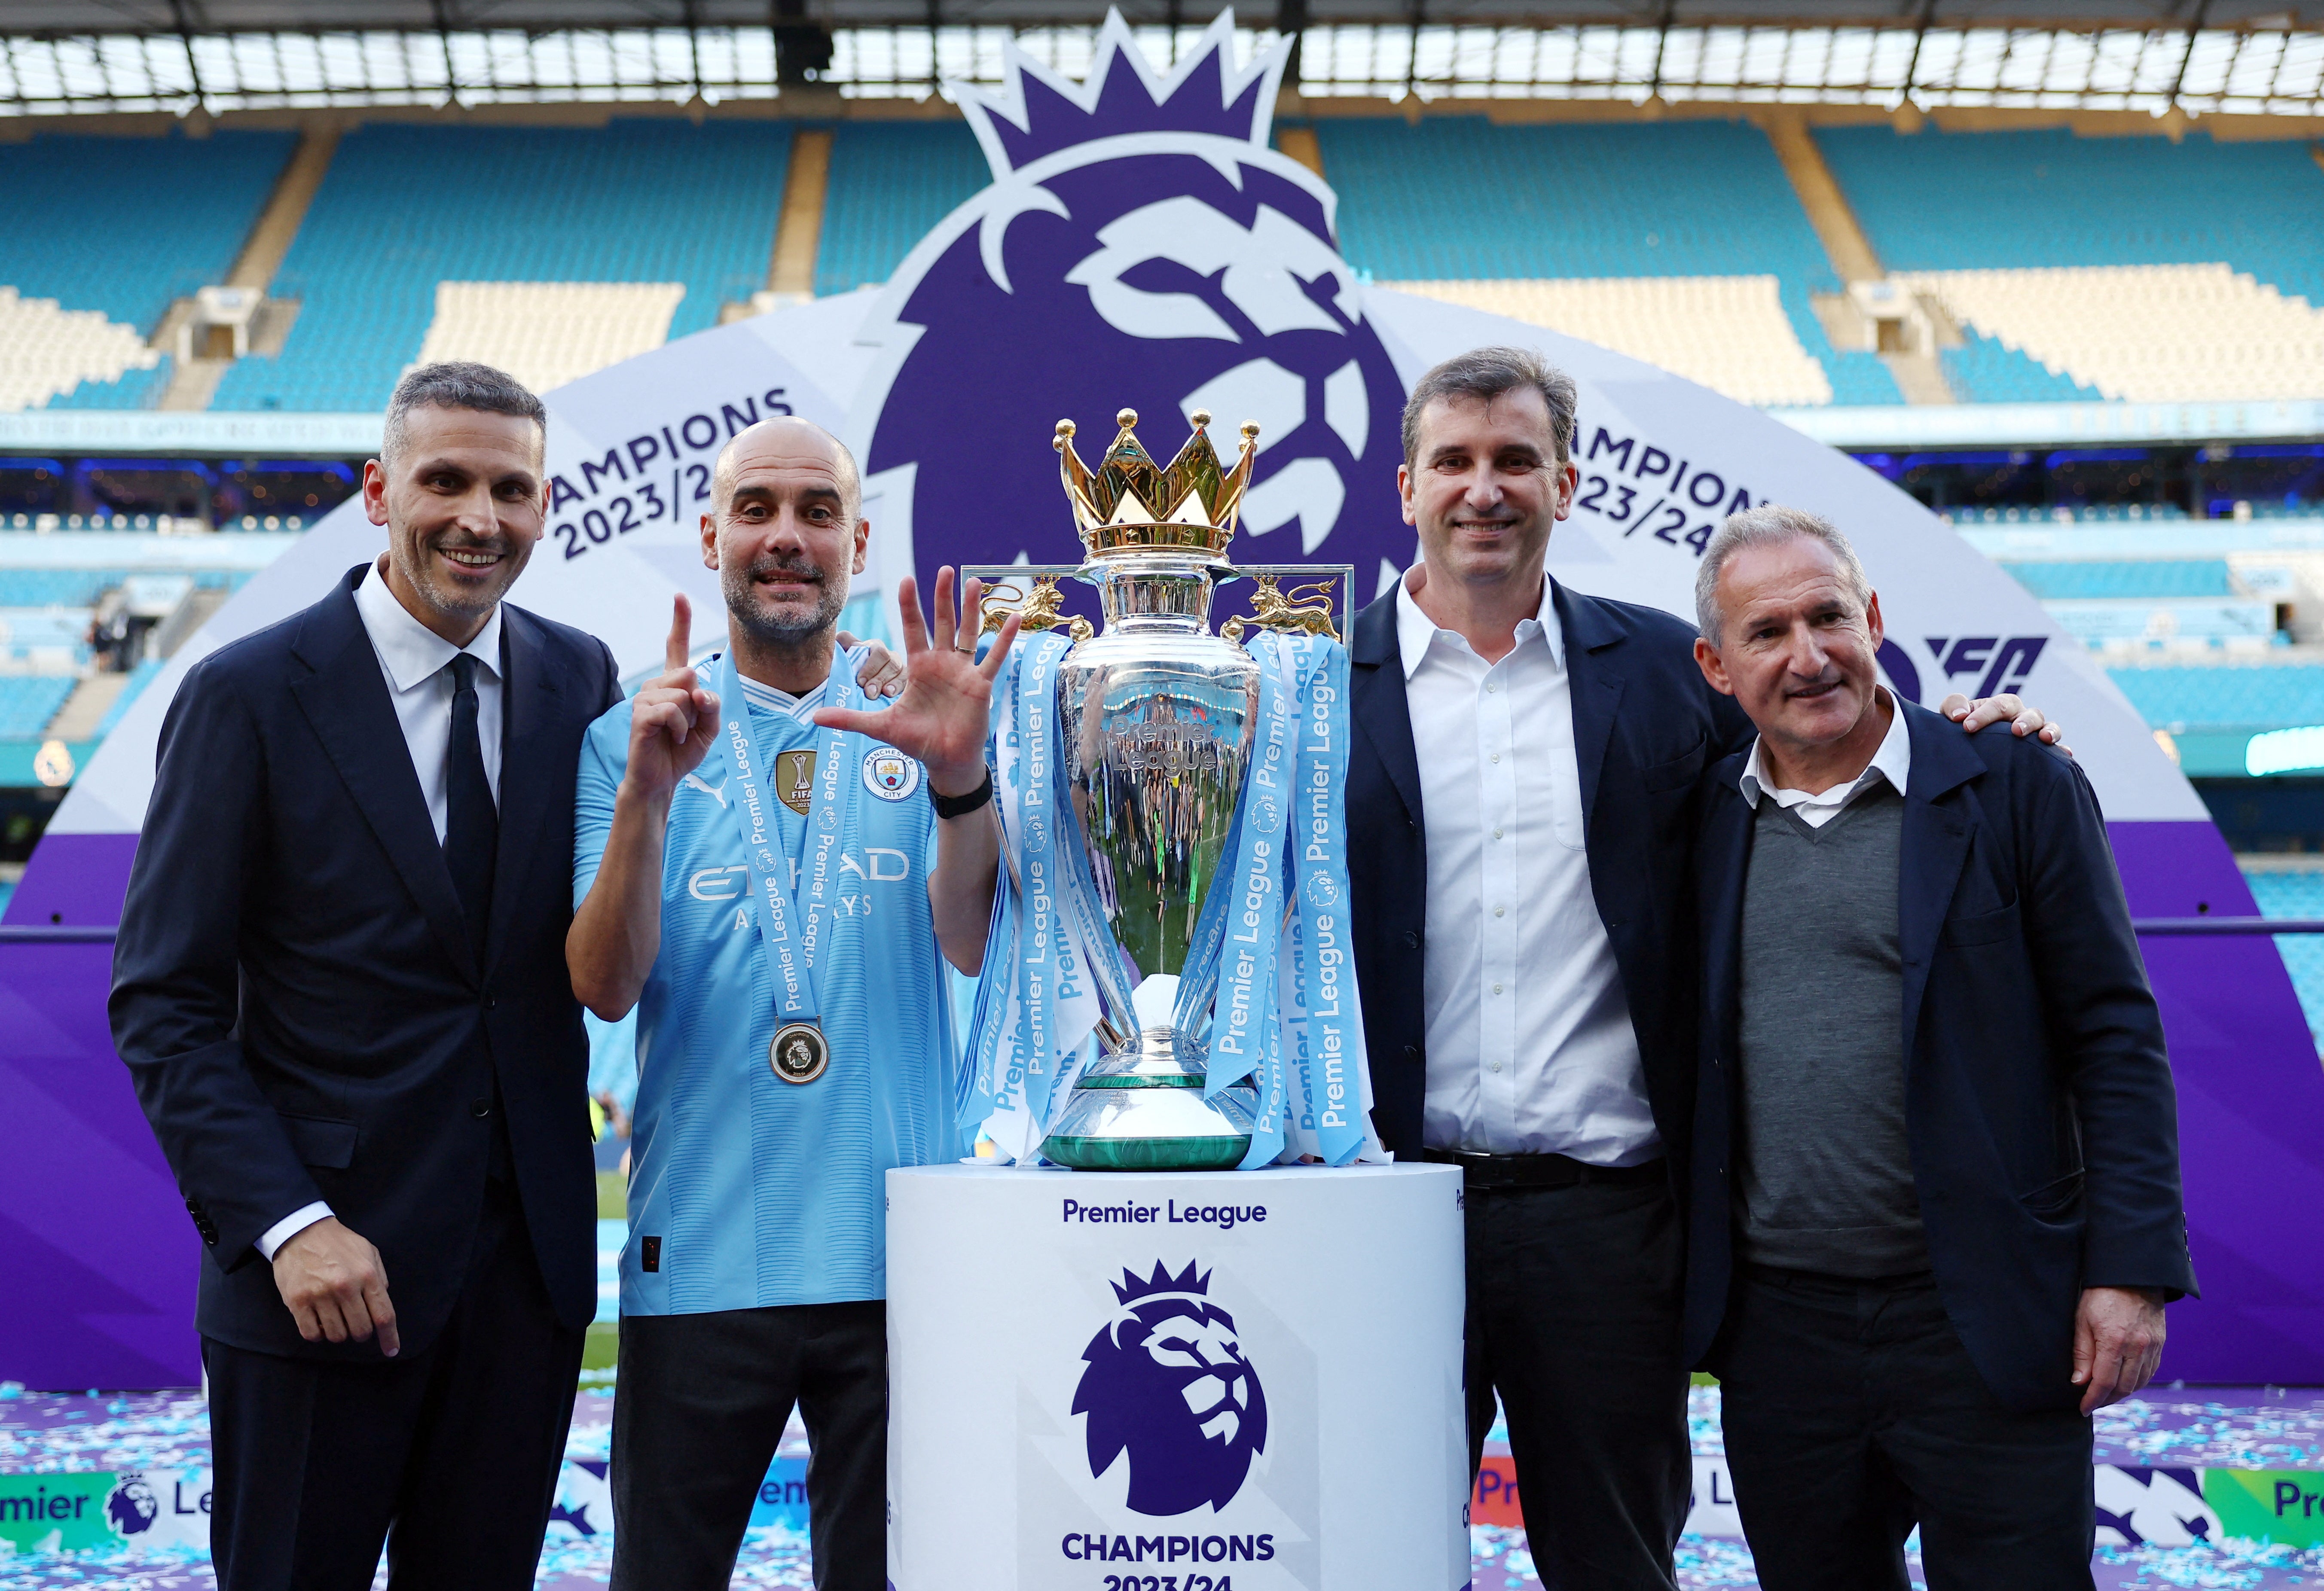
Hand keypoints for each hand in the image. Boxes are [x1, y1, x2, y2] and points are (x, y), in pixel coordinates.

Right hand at [273, 1217, 399, 1356]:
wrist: (300, 1231)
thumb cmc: (338, 1242)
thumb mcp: (368, 1251)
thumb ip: (379, 1277)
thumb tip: (382, 1303)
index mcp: (366, 1275)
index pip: (384, 1315)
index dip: (390, 1337)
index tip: (391, 1350)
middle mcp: (345, 1287)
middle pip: (361, 1330)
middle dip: (361, 1332)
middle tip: (356, 1323)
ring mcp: (320, 1295)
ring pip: (337, 1335)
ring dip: (339, 1333)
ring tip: (335, 1318)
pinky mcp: (297, 1302)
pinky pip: (312, 1334)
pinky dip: (318, 1334)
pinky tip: (319, 1321)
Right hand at [621, 594, 720, 801]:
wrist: (662, 779)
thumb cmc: (683, 750)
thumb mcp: (711, 727)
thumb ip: (713, 704)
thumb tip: (697, 690)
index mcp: (674, 683)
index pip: (677, 647)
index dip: (679, 622)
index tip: (679, 596)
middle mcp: (656, 684)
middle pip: (691, 674)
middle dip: (698, 705)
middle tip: (686, 725)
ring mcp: (645, 698)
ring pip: (683, 694)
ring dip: (689, 720)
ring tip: (677, 734)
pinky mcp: (640, 714)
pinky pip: (672, 711)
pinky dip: (680, 728)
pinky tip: (671, 738)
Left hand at [811, 567, 1019, 797]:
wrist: (946, 761)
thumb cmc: (916, 741)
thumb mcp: (881, 726)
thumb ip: (851, 718)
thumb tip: (815, 717)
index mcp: (919, 666)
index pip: (913, 628)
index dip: (910, 605)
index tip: (906, 579)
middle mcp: (942, 663)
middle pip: (943, 622)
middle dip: (943, 597)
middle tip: (944, 569)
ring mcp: (963, 671)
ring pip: (968, 632)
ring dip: (972, 608)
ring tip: (975, 582)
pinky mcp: (981, 684)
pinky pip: (994, 657)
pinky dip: (1004, 638)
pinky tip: (1014, 617)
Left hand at [1944, 692, 2070, 756]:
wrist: (1969, 753)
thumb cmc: (1962, 730)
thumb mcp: (1952, 716)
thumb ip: (1953, 706)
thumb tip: (1959, 715)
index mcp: (2001, 707)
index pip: (1998, 705)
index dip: (1984, 714)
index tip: (1967, 726)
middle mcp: (2021, 718)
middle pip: (2029, 713)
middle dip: (2024, 721)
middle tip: (2016, 731)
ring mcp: (2033, 735)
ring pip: (2047, 727)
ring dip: (2048, 731)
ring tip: (2044, 739)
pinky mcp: (2041, 753)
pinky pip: (2057, 751)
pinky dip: (2062, 751)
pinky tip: (2065, 756)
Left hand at [2072, 1285, 2165, 1412]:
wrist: (2132, 1274)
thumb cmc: (2101, 1293)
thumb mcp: (2082, 1319)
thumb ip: (2082, 1352)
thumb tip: (2079, 1382)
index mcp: (2115, 1341)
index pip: (2104, 1382)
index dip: (2093, 1399)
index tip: (2083, 1408)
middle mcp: (2138, 1347)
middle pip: (2124, 1387)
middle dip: (2107, 1400)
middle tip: (2092, 1403)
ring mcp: (2152, 1346)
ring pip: (2139, 1382)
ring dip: (2122, 1393)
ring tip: (2106, 1395)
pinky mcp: (2160, 1343)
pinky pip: (2150, 1371)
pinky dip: (2137, 1382)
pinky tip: (2125, 1382)